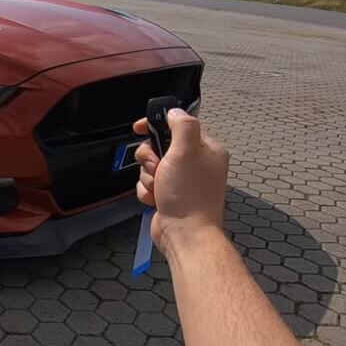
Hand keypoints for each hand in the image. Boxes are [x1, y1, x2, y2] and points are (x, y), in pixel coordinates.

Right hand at [132, 108, 229, 255]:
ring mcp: (181, 181)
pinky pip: (148, 184)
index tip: (139, 127)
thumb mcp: (186, 150)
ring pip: (150, 166)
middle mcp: (195, 163)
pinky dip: (147, 192)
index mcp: (206, 149)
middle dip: (151, 157)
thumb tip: (173, 112)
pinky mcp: (168, 196)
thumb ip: (181, 125)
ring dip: (148, 177)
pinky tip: (156, 201)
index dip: (158, 124)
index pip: (179, 125)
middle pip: (159, 146)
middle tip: (156, 167)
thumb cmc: (188, 193)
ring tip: (159, 189)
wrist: (184, 234)